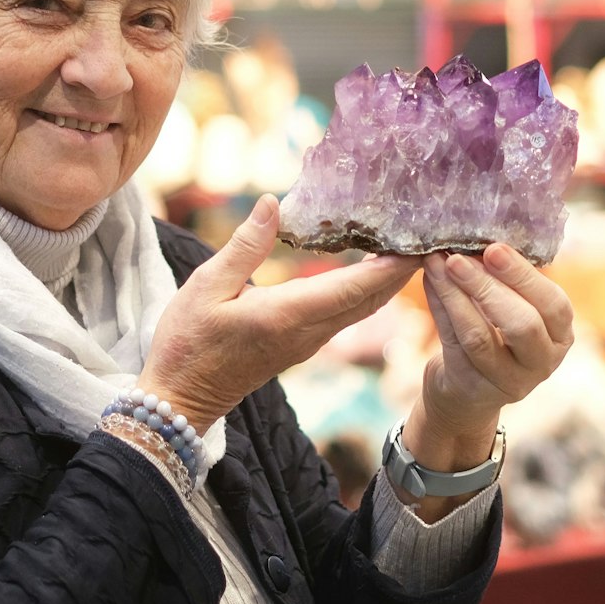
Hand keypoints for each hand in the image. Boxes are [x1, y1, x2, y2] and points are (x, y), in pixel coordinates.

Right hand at [139, 195, 420, 431]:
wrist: (180, 400)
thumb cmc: (187, 343)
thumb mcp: (206, 287)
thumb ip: (245, 246)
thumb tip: (274, 203)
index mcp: (288, 315)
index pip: (355, 288)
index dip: (392, 265)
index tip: (419, 240)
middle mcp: (308, 332)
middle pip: (371, 299)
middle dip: (402, 269)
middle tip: (424, 232)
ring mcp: (308, 342)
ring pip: (362, 308)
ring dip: (387, 279)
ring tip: (403, 241)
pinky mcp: (301, 345)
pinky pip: (346, 315)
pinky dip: (365, 289)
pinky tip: (367, 266)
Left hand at [415, 245, 573, 441]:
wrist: (468, 389)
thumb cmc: (495, 334)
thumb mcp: (511, 310)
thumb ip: (503, 280)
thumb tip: (476, 234)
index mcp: (560, 335)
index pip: (554, 305)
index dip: (524, 276)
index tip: (493, 248)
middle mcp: (543, 362)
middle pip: (522, 324)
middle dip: (488, 287)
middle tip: (458, 257)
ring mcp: (510, 382)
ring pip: (480, 337)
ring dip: (455, 295)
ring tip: (436, 264)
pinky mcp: (474, 389)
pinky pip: (454, 345)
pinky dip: (440, 310)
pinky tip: (430, 282)